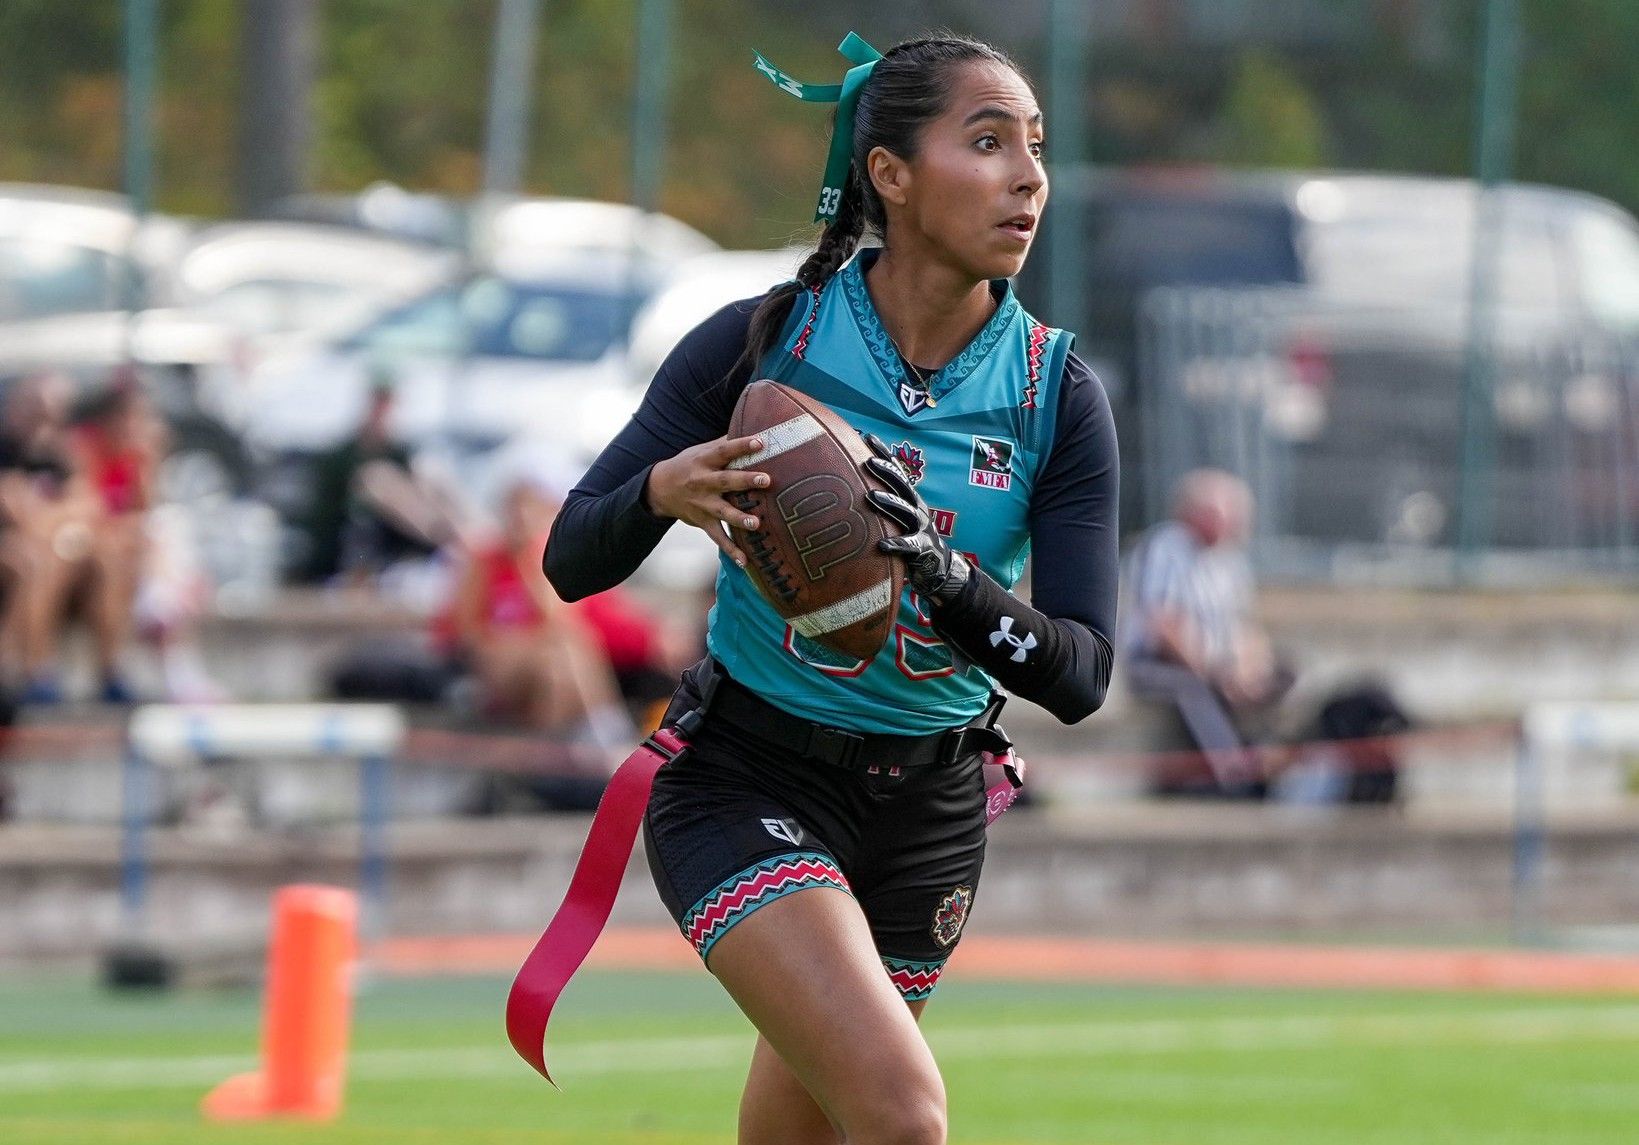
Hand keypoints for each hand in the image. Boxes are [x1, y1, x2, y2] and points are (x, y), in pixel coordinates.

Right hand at [645, 435, 769, 566]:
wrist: (659, 489)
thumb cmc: (689, 464)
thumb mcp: (702, 450)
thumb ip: (725, 443)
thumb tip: (755, 428)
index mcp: (705, 460)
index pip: (725, 450)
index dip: (742, 445)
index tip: (761, 442)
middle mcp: (703, 482)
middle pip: (726, 481)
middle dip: (746, 480)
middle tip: (767, 480)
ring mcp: (703, 504)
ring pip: (723, 511)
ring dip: (740, 518)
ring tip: (757, 523)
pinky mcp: (703, 522)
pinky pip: (718, 537)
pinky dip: (731, 550)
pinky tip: (745, 562)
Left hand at [861, 433, 969, 603]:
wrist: (938, 566)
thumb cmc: (912, 537)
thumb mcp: (900, 516)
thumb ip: (884, 501)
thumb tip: (854, 485)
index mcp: (911, 499)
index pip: (897, 471)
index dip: (884, 453)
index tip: (867, 437)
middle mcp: (917, 508)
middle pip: (901, 485)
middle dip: (886, 471)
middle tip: (868, 462)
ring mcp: (921, 527)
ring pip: (905, 512)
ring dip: (888, 503)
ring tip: (870, 496)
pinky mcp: (922, 549)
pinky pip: (907, 546)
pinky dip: (895, 544)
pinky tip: (881, 545)